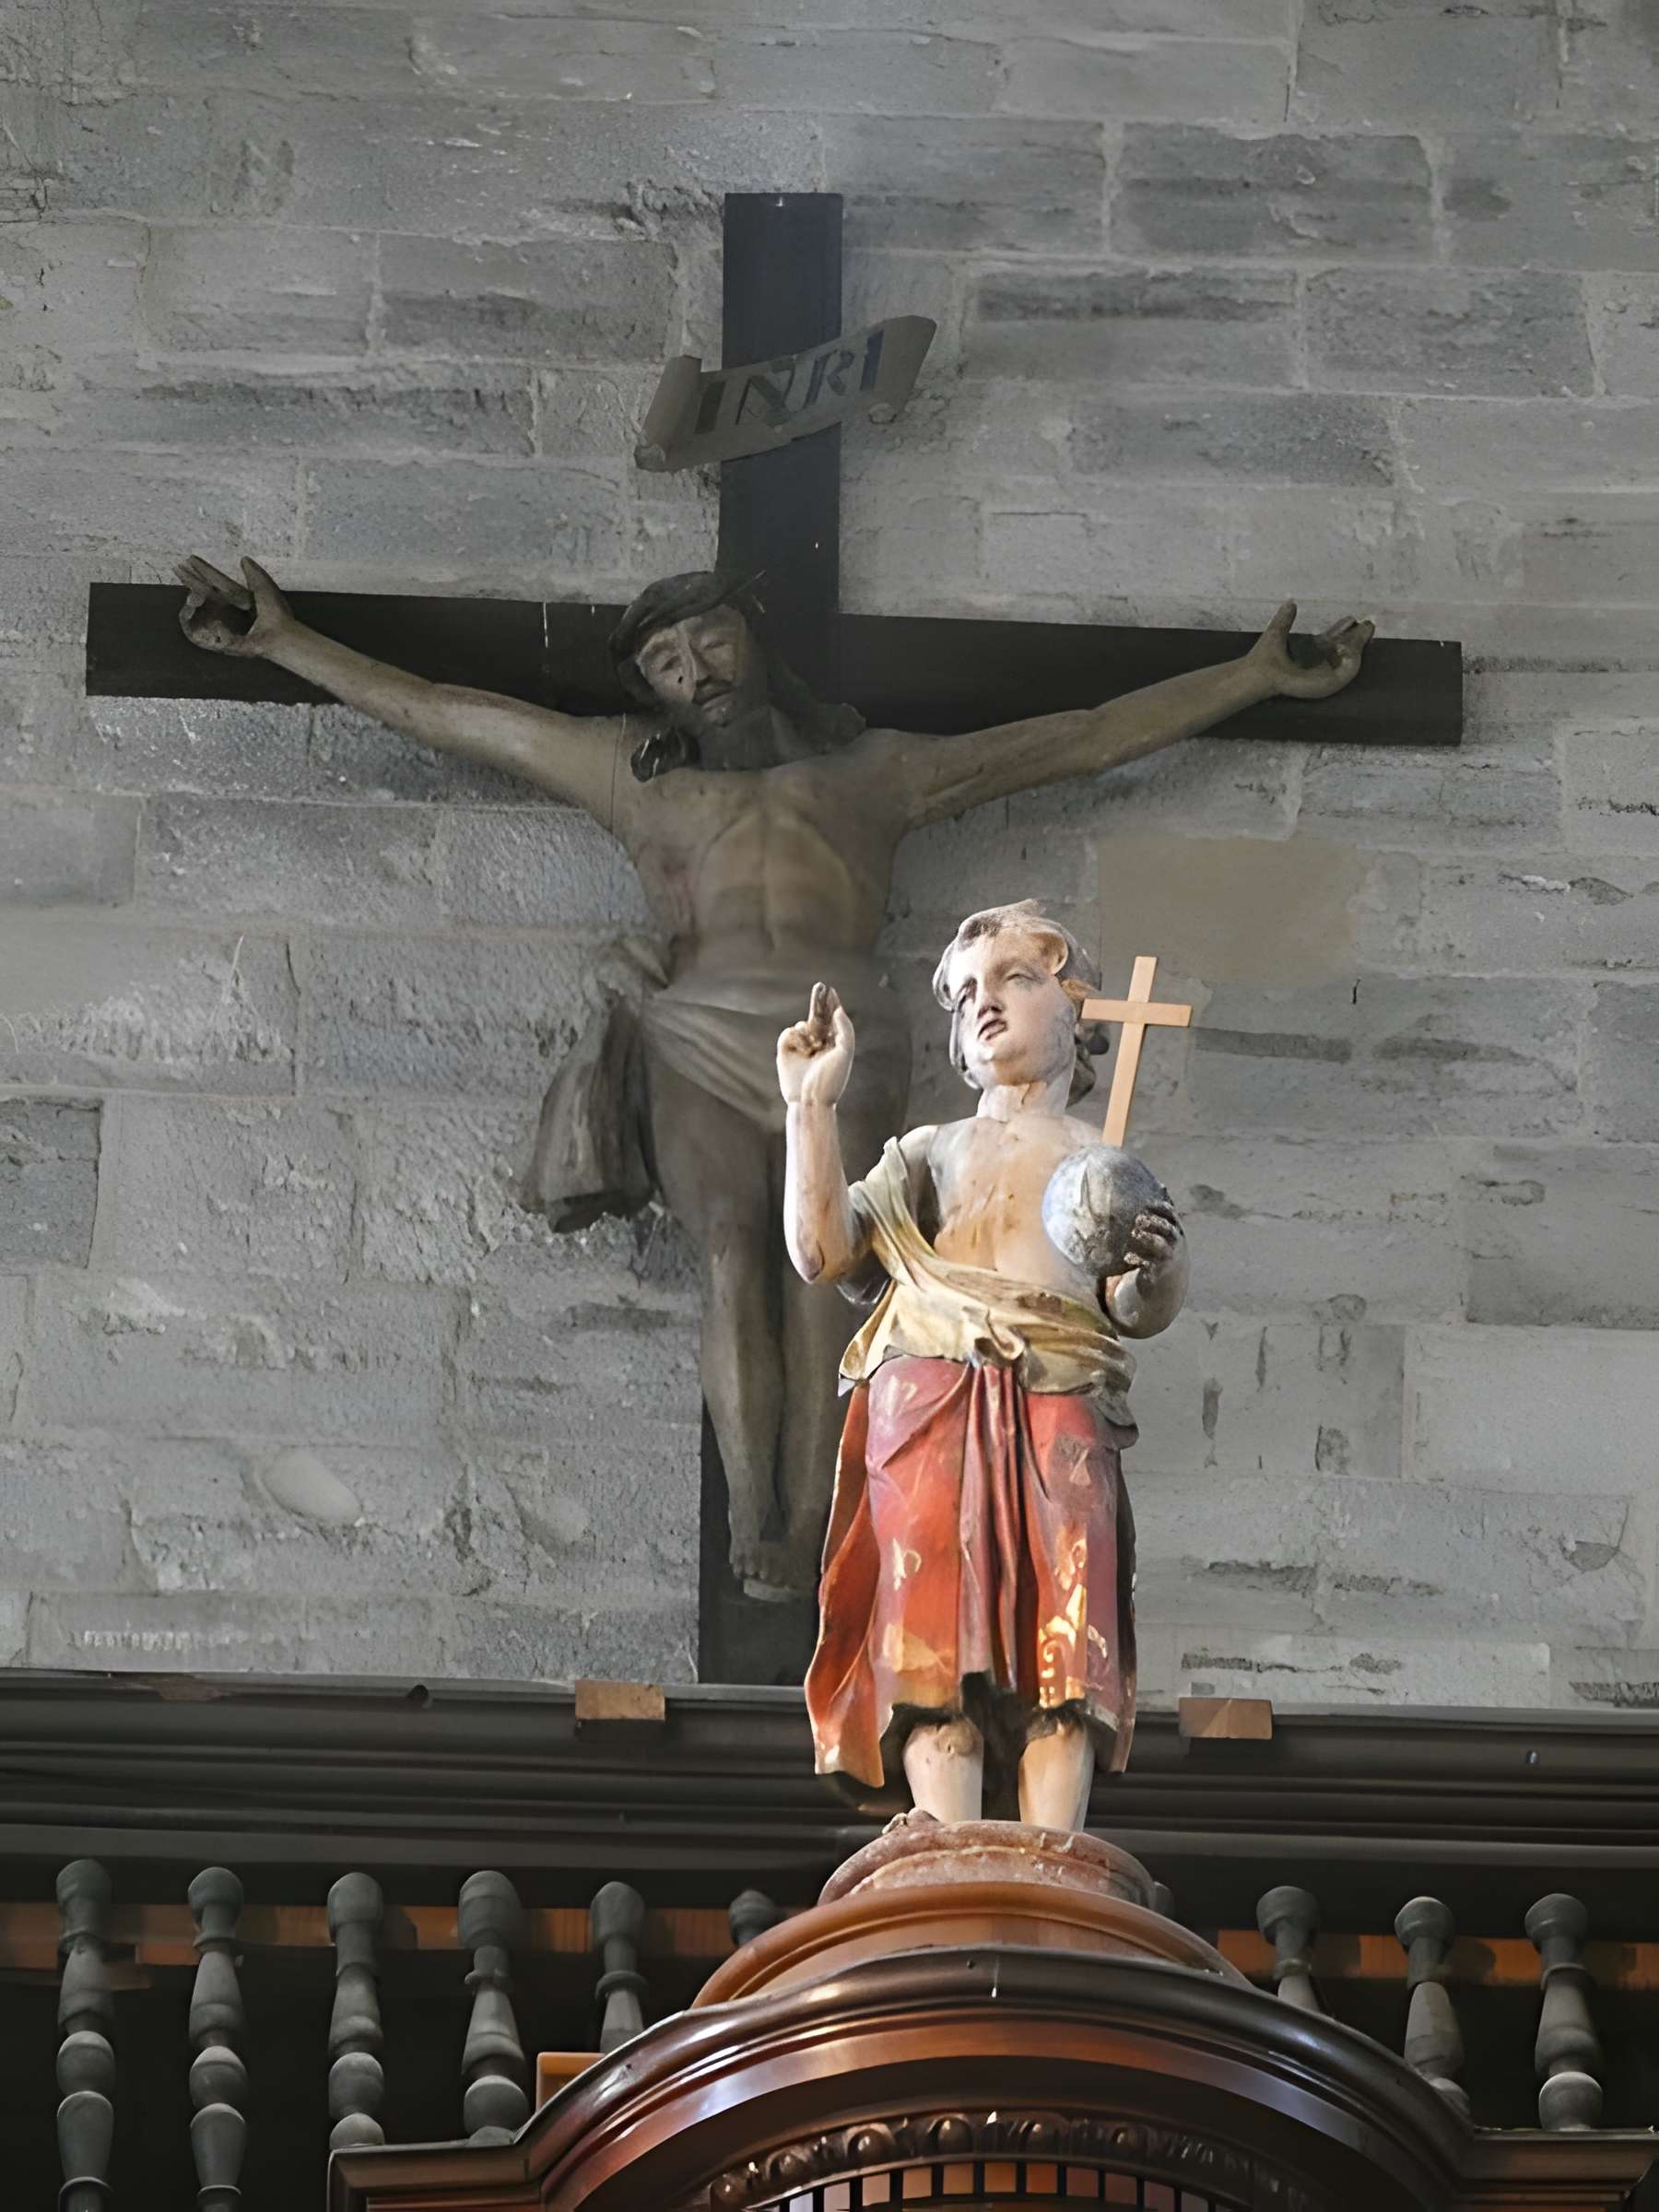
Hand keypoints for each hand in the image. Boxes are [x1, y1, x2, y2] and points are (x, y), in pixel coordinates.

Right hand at [176, 555, 295, 657]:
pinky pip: (200, 634)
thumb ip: (253, 573)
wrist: (278, 633)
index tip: (189, 559)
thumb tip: (244, 559)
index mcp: (236, 598)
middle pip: (203, 593)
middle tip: (177, 567)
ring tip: (192, 597)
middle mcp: (227, 611)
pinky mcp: (220, 641)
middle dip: (191, 580)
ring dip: (191, 603)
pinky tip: (199, 613)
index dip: (202, 570)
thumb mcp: (264, 587)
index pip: (214, 581)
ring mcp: (222, 625)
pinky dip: (196, 625)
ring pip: (197, 613)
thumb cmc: (275, 612)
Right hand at [777, 982, 854, 1108]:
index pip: (833, 1019)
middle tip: (819, 986)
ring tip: (813, 1046)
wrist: (810, 1101)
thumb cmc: (831, 1080)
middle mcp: (818, 1044)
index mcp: (835, 1044)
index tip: (831, 990)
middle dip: (818, 1001)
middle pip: (817, 1016)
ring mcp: (802, 1048)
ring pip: (802, 1024)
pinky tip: (802, 1047)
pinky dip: (794, 1036)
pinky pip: (788, 1033)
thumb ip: (845, 1029)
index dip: (832, 1004)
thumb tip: (838, 1010)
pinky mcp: (786, 1052)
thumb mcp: (845, 1053)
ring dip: (808, 1031)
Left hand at [1123, 1200, 1183, 1290]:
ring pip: (1160, 1246)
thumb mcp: (1164, 1228)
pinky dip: (1138, 1259)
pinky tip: (1127, 1257)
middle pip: (1167, 1229)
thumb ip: (1160, 1211)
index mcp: (1174, 1228)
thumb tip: (1162, 1184)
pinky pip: (1149, 1264)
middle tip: (1139, 1218)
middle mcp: (1174, 1241)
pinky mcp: (1158, 1269)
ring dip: (1148, 1238)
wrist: (1167, 1275)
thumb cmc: (1161, 1244)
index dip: (1160, 1207)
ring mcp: (1167, 1255)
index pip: (1170, 1214)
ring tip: (1134, 1233)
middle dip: (1155, 1222)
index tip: (1146, 1202)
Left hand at [1246, 599, 1373, 700]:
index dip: (1343, 629)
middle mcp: (1320, 664)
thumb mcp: (1277, 631)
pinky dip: (1353, 658)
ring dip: (1358, 645)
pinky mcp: (1328, 684)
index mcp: (1311, 652)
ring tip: (1362, 630)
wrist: (1260, 673)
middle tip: (1368, 624)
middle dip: (1358, 637)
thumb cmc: (1265, 657)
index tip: (1352, 619)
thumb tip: (1290, 601)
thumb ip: (1285, 618)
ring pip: (1351, 659)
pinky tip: (1351, 645)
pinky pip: (1348, 670)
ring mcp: (1325, 675)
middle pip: (1345, 649)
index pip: (1333, 640)